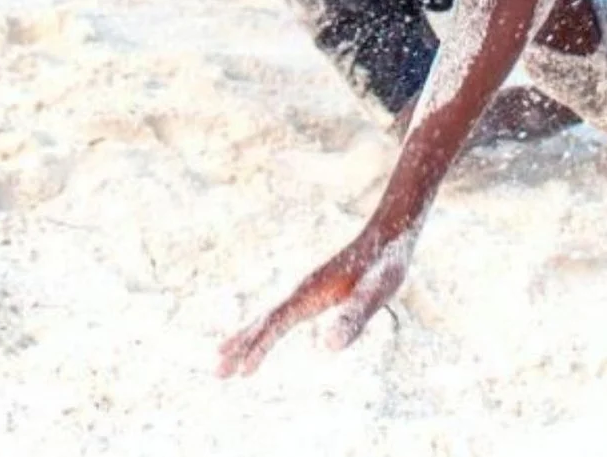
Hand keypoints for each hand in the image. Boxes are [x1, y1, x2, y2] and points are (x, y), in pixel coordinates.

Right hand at [217, 226, 415, 377]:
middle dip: (240, 346)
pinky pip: (280, 313)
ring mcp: (305, 290)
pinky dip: (264, 328)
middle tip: (216, 372)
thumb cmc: (386, 265)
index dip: (259, 347)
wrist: (390, 233)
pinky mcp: (313, 292)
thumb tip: (329, 348)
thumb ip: (354, 317)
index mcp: (311, 292)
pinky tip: (262, 336)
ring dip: (245, 337)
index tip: (242, 372)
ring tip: (222, 356)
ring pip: (268, 316)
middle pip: (264, 320)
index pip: (277, 323)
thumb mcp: (376, 293)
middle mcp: (301, 290)